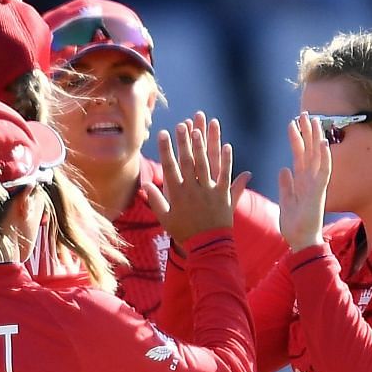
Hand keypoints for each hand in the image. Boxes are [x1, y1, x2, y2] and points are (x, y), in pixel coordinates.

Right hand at [150, 113, 245, 242]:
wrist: (207, 246)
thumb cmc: (183, 233)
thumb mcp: (165, 218)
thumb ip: (156, 200)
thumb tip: (145, 183)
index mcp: (177, 194)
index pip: (170, 167)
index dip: (166, 149)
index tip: (163, 133)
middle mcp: (193, 190)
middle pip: (187, 161)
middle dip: (184, 141)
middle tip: (181, 125)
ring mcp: (209, 191)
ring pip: (205, 164)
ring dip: (202, 146)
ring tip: (199, 129)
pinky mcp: (223, 195)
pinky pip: (225, 175)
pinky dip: (226, 160)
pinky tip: (226, 145)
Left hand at [279, 113, 331, 249]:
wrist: (300, 241)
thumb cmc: (294, 224)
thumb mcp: (286, 200)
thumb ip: (286, 184)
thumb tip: (284, 169)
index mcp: (301, 181)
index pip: (299, 155)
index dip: (296, 138)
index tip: (293, 122)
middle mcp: (310, 180)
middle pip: (309, 150)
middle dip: (307, 132)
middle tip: (304, 113)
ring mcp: (316, 184)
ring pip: (317, 156)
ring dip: (316, 138)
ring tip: (313, 120)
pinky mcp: (319, 192)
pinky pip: (324, 172)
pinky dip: (324, 158)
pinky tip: (323, 143)